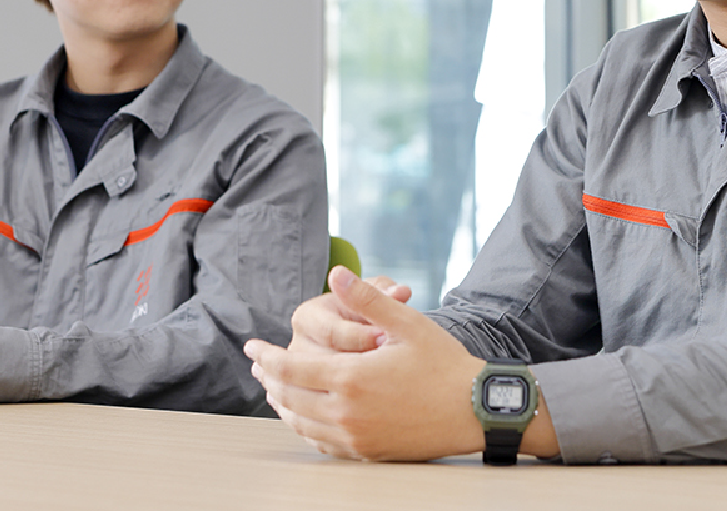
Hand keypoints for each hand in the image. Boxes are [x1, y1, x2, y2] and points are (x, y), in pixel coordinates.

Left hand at [245, 266, 487, 460]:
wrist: (475, 408)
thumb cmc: (443, 363)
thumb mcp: (407, 323)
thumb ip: (367, 299)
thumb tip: (336, 273)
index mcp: (351, 378)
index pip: (291, 370)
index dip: (266, 357)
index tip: (251, 347)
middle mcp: (347, 413)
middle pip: (290, 399)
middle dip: (268, 380)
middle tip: (257, 366)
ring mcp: (356, 437)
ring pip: (303, 424)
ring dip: (283, 406)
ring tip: (273, 390)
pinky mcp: (367, 452)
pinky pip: (323, 443)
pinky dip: (305, 428)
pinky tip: (305, 418)